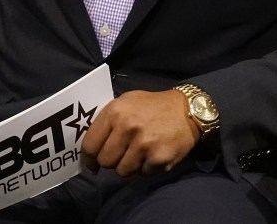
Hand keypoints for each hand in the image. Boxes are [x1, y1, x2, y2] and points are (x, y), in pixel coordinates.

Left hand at [80, 89, 199, 176]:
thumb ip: (108, 121)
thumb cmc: (152, 106)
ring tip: (140, 152)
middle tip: (123, 152)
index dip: (88, 158)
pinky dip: (146, 168)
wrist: (188, 110)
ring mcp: (143, 145)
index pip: (90, 145)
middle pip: (105, 161)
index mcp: (115, 112)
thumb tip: (90, 147)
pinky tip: (153, 154)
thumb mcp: (126, 102)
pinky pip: (142, 174)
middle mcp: (127, 128)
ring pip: (122, 171)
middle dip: (112, 160)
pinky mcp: (158, 159)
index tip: (91, 163)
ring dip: (129, 166)